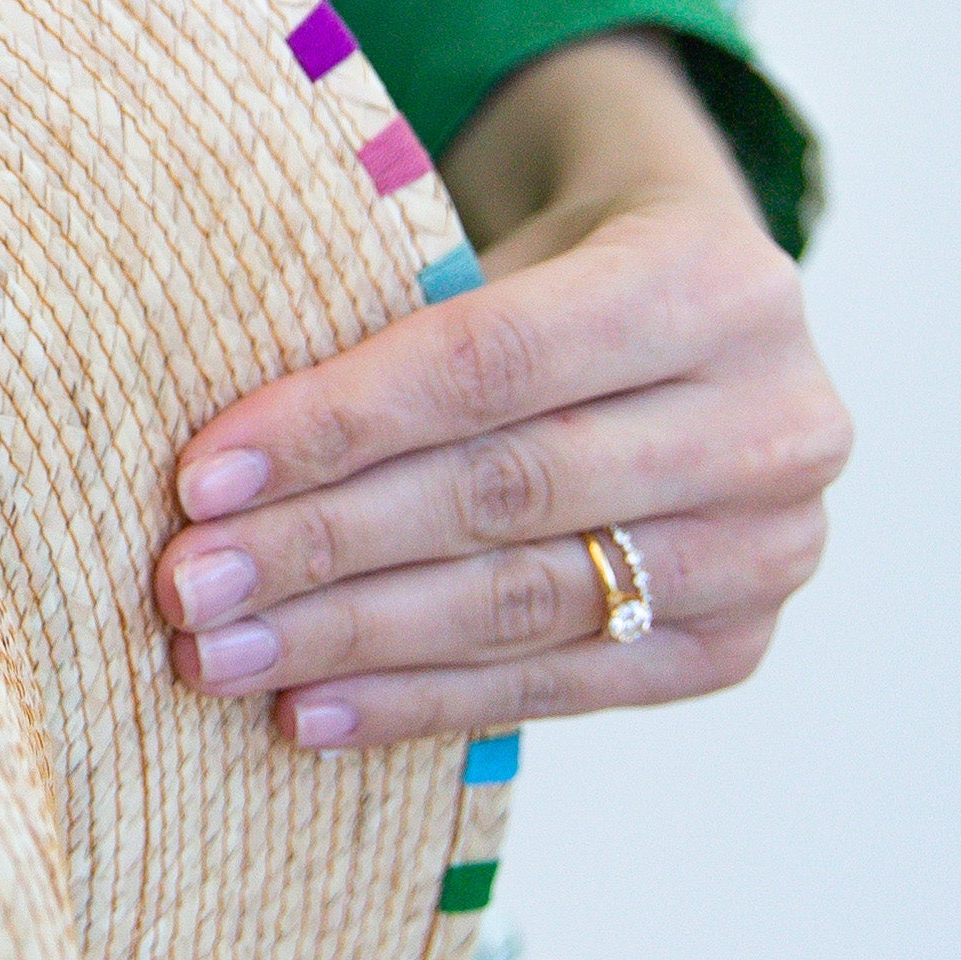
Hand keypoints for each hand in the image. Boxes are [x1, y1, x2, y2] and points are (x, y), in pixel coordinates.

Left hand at [153, 28, 846, 750]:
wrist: (694, 326)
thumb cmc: (551, 277)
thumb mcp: (497, 248)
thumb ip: (394, 325)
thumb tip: (211, 462)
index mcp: (712, 284)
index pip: (491, 365)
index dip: (337, 425)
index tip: (200, 479)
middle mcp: (774, 421)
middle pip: (503, 494)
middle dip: (324, 546)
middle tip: (186, 588)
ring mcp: (771, 548)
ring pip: (524, 604)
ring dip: (352, 640)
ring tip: (221, 658)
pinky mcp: (736, 644)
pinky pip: (558, 685)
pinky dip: (422, 702)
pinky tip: (310, 712)